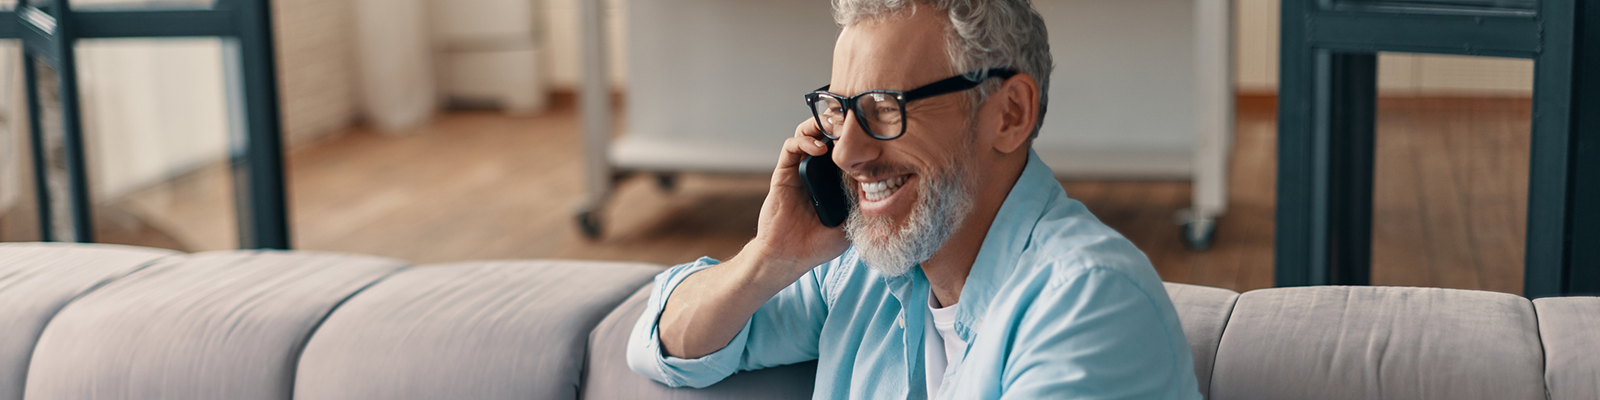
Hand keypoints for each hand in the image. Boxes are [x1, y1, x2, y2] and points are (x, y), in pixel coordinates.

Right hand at [656, 120, 850, 358]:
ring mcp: (800, 170)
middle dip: (840, 124)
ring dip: (821, 125)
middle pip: (828, 135)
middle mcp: (818, 171)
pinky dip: (805, 141)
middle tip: (854, 121)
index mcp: (835, 181)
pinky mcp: (784, 172)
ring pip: (809, 134)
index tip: (873, 133)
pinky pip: (791, 147)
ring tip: (837, 127)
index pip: (847, 149)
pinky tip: (819, 148)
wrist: (788, 257)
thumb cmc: (818, 245)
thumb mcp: (852, 224)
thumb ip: (863, 204)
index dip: (858, 138)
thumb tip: (884, 181)